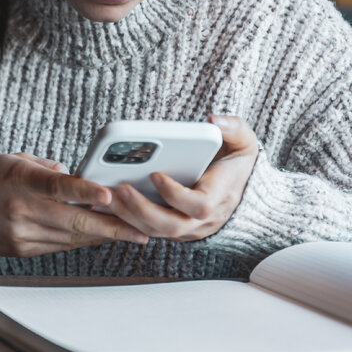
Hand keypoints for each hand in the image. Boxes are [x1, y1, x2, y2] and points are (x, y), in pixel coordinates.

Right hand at [0, 152, 149, 256]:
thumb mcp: (16, 160)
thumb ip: (49, 170)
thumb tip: (78, 179)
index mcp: (20, 181)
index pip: (58, 187)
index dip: (85, 192)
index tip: (110, 195)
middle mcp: (21, 211)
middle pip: (73, 220)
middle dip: (112, 226)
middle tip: (140, 228)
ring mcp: (22, 234)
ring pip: (71, 238)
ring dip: (103, 236)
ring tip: (131, 233)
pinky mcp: (22, 250)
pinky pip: (60, 247)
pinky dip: (81, 241)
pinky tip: (100, 237)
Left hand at [103, 115, 258, 241]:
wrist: (241, 194)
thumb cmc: (238, 165)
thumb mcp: (245, 143)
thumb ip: (235, 128)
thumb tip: (214, 120)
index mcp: (218, 200)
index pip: (197, 206)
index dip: (175, 194)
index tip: (155, 174)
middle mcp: (200, 221)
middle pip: (170, 225)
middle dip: (142, 209)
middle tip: (120, 188)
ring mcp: (185, 228)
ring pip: (154, 231)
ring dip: (128, 215)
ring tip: (106, 196)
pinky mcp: (171, 228)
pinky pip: (147, 230)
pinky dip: (126, 220)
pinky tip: (106, 205)